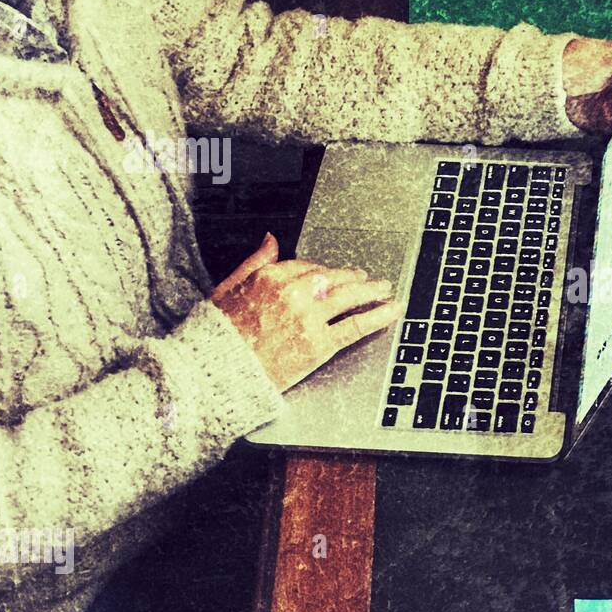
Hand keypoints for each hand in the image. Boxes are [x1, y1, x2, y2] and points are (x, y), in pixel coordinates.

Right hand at [210, 233, 402, 391]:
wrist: (218, 372)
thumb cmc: (219, 335)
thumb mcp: (227, 288)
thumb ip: (255, 262)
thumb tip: (271, 239)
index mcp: (271, 276)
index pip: (307, 267)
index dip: (322, 271)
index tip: (331, 274)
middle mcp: (293, 292)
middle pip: (333, 278)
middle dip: (353, 277)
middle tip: (365, 278)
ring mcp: (309, 318)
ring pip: (350, 297)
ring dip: (372, 290)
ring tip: (384, 289)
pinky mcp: (320, 343)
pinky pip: (356, 325)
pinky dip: (379, 315)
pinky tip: (393, 310)